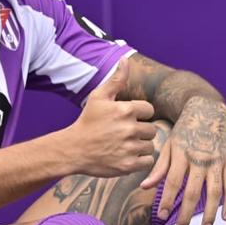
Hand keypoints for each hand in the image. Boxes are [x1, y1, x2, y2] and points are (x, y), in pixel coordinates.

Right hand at [66, 58, 156, 176]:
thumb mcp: (99, 97)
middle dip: (141, 131)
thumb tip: (125, 59)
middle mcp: (129, 128)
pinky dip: (140, 160)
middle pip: (151, 129)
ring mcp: (129, 148)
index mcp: (125, 110)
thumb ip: (116, 79)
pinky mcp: (128, 165)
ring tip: (125, 145)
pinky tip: (127, 156)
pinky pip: (147, 161)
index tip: (128, 119)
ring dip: (141, 146)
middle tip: (125, 134)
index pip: (149, 110)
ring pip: (150, 146)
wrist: (73, 149)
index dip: (140, 114)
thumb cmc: (87, 122)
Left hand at [141, 95, 225, 224]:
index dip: (167, 200)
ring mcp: (217, 161)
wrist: (208, 109)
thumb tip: (144, 187)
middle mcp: (200, 158)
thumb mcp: (168, 144)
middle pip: (193, 191)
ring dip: (209, 213)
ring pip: (214, 192)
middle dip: (186, 214)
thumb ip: (159, 167)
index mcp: (181, 154)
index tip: (161, 215)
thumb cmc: (185, 130)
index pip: (173, 182)